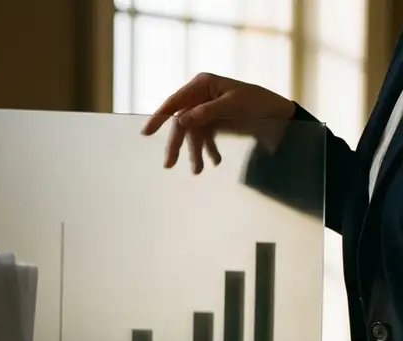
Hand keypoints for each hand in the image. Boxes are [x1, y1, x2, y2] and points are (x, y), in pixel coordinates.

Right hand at [142, 72, 295, 173]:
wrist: (278, 113)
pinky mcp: (213, 122)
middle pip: (181, 122)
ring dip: (195, 153)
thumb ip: (206, 112)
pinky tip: (215, 162)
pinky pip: (204, 139)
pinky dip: (208, 151)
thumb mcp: (233, 104)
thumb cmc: (258, 101)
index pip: (175, 102)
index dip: (159, 117)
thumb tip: (180, 121)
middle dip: (177, 145)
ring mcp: (205, 110)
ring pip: (192, 134)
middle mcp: (200, 96)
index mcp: (202, 84)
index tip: (146, 132)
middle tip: (169, 164)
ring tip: (198, 171)